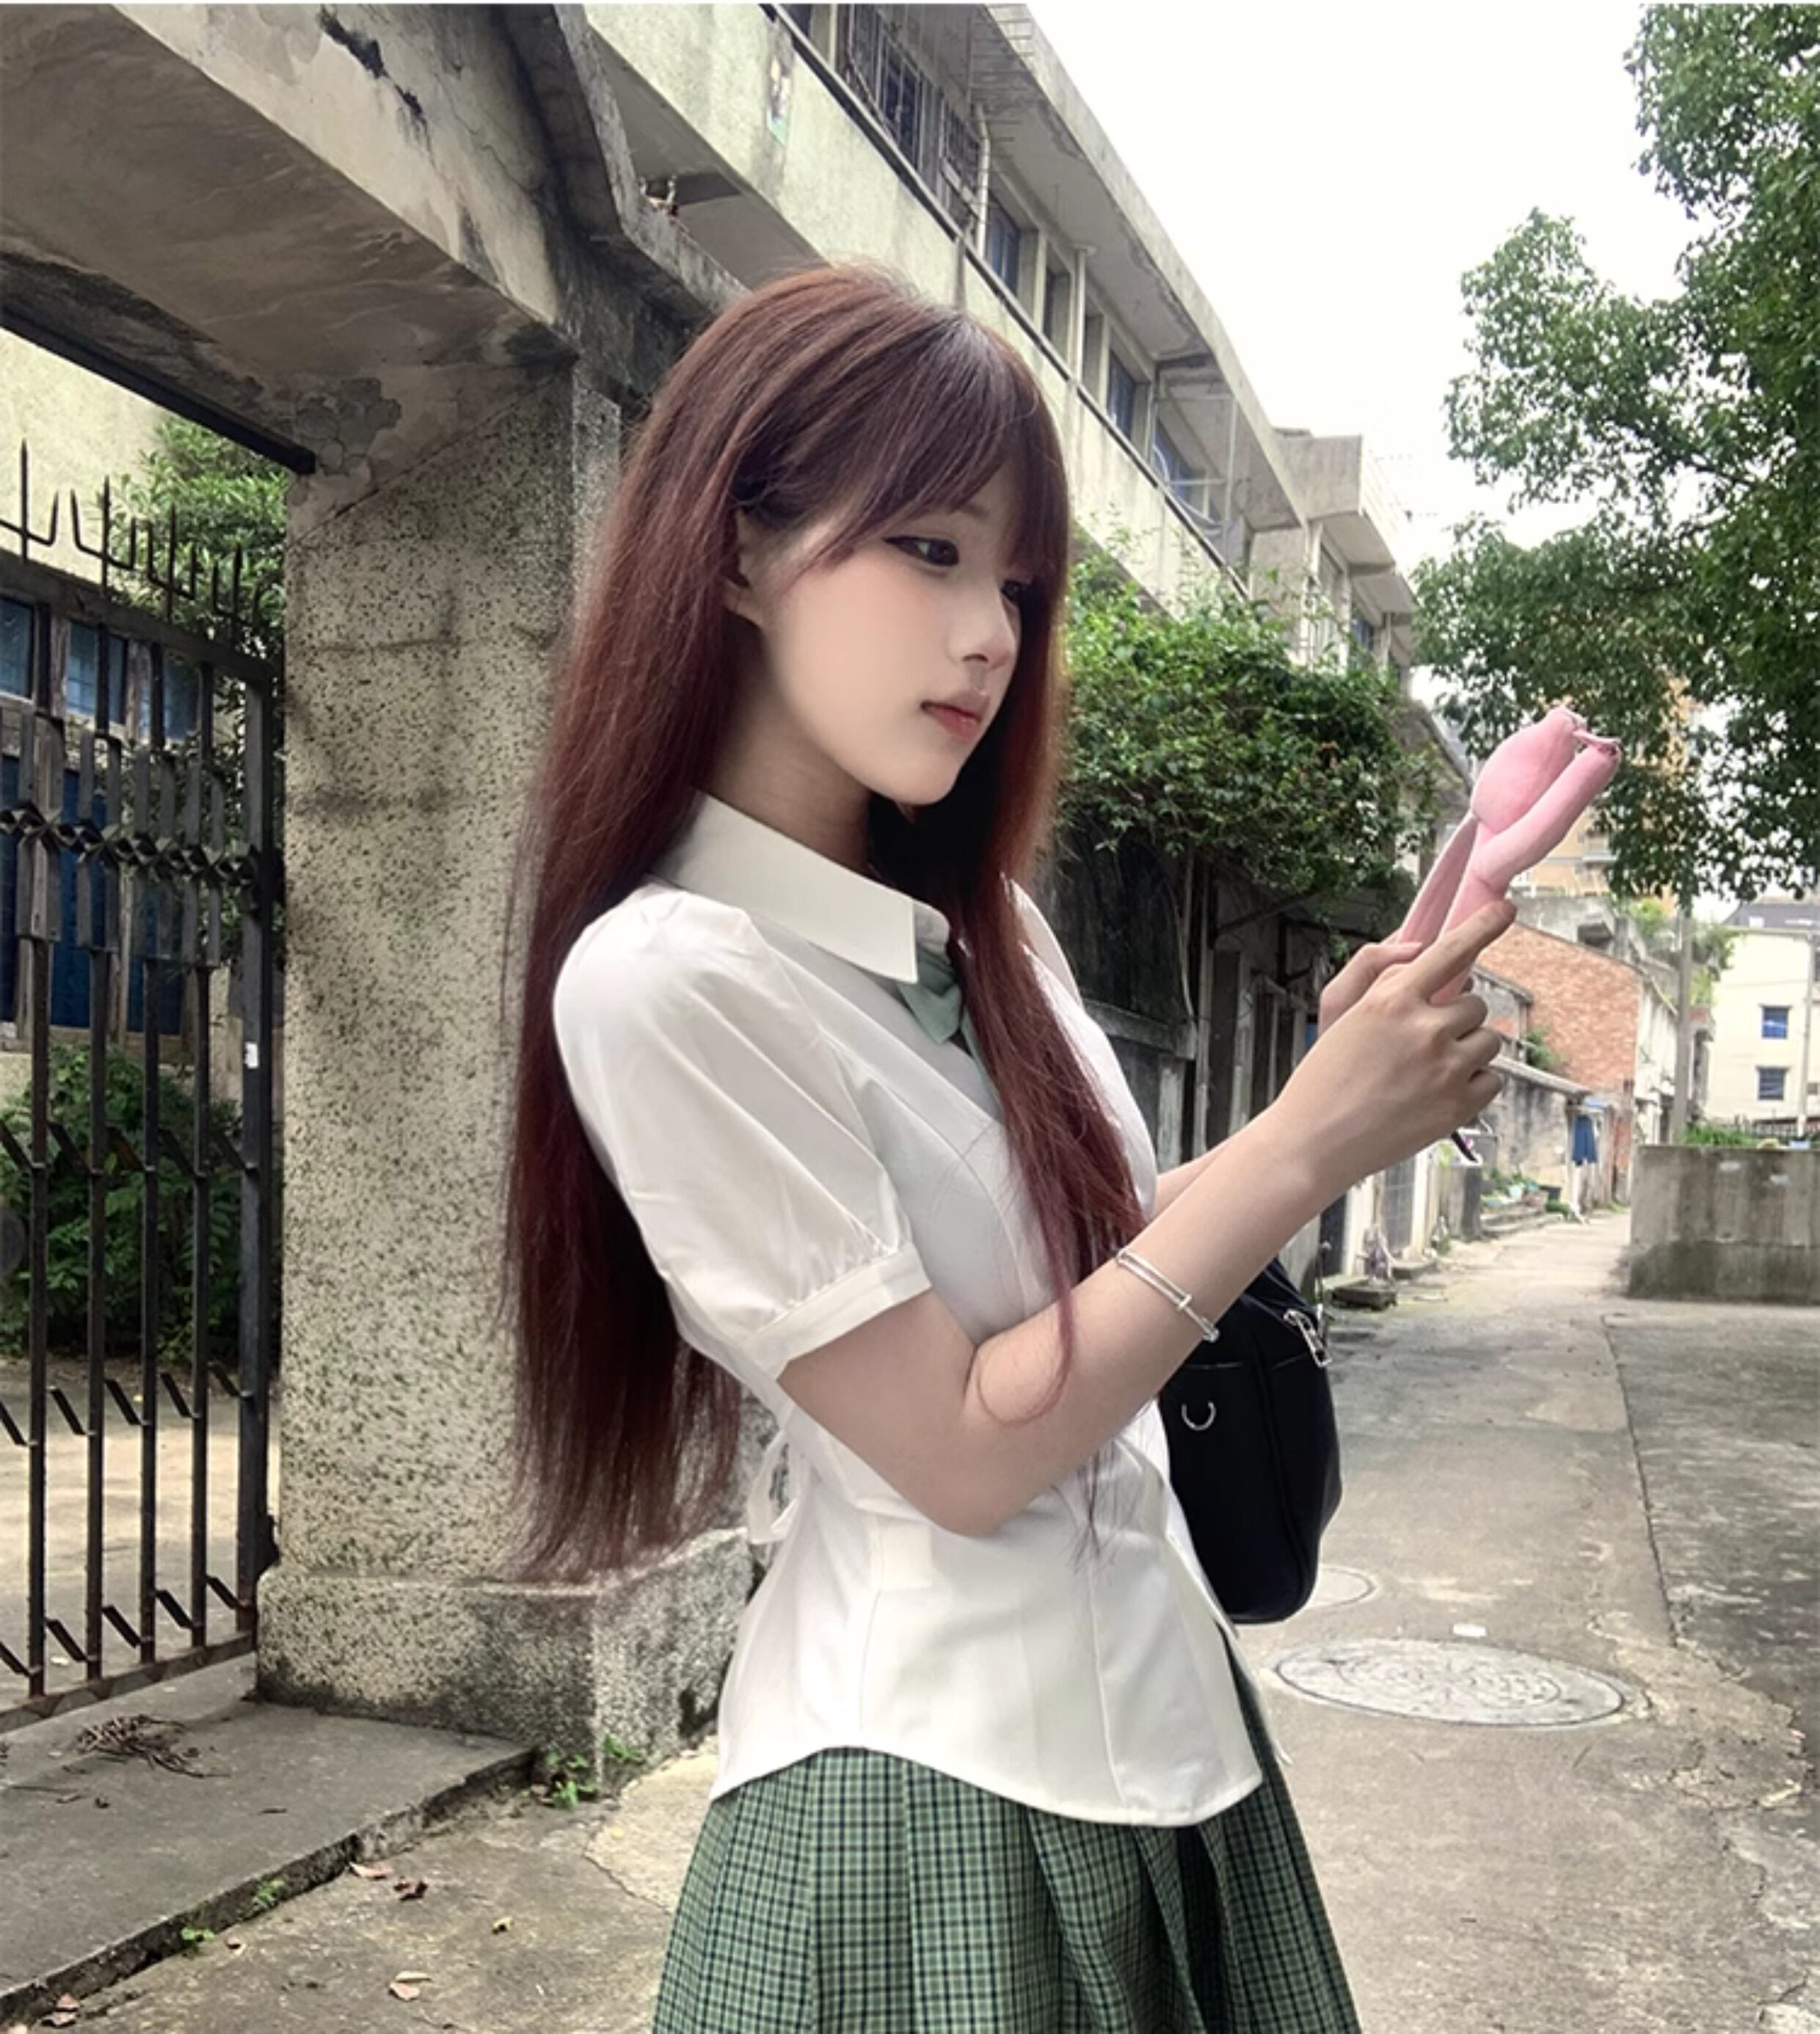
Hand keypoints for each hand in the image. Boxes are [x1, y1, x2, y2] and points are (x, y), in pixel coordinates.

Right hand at [1273, 900, 1515, 1195]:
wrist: (1314, 1142)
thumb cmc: (1323, 1078)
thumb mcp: (1342, 1014)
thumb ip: (1384, 976)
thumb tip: (1423, 955)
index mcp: (1392, 1000)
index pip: (1450, 951)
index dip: (1482, 925)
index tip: (1505, 910)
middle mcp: (1425, 1029)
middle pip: (1475, 1004)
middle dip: (1456, 1018)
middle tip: (1424, 1041)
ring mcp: (1446, 1069)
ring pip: (1489, 1040)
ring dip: (1468, 1049)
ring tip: (1429, 1070)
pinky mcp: (1459, 1105)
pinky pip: (1492, 1078)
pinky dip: (1473, 1083)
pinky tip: (1438, 1093)